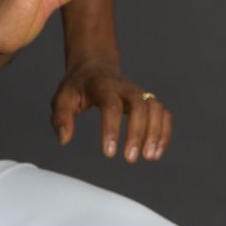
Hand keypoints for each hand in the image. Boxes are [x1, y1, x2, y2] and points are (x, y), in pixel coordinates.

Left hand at [52, 62, 171, 162]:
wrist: (94, 67)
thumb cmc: (77, 87)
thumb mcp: (62, 98)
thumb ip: (61, 118)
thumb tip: (64, 139)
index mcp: (102, 86)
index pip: (111, 106)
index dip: (112, 129)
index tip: (108, 153)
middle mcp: (125, 87)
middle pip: (139, 107)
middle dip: (137, 133)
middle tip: (130, 159)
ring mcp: (139, 92)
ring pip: (155, 109)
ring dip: (155, 133)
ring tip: (149, 157)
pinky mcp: (148, 99)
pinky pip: (163, 113)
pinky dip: (164, 132)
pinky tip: (157, 151)